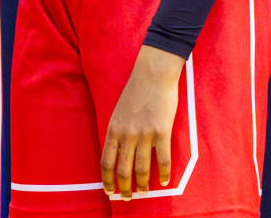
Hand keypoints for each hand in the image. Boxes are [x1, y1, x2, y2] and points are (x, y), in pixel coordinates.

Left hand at [102, 45, 182, 197]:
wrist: (153, 73)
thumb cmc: (137, 90)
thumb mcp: (118, 111)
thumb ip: (118, 131)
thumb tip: (118, 151)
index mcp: (113, 129)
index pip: (106, 162)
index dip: (107, 180)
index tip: (109, 191)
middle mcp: (127, 134)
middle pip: (123, 170)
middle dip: (125, 188)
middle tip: (128, 197)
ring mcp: (144, 134)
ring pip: (142, 168)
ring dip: (142, 184)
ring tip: (144, 192)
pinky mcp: (161, 131)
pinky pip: (162, 159)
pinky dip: (164, 173)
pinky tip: (164, 181)